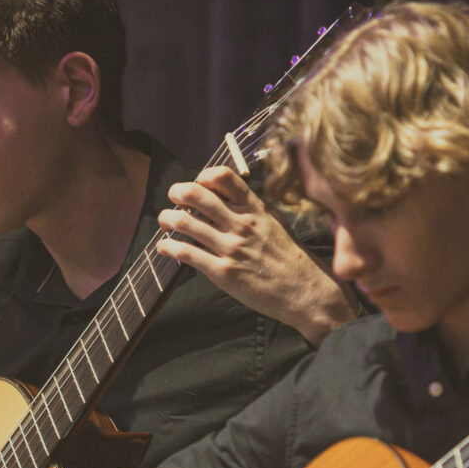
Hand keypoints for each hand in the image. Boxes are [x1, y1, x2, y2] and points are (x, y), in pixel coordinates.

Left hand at [156, 166, 355, 345]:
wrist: (305, 292)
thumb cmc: (289, 258)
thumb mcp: (274, 223)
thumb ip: (250, 209)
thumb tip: (223, 197)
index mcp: (255, 209)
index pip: (224, 177)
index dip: (203, 175)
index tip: (197, 183)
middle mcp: (241, 224)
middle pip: (197, 195)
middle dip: (177, 192)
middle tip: (172, 197)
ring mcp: (231, 248)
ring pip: (186, 223)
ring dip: (167, 218)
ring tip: (164, 221)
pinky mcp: (223, 272)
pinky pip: (187, 254)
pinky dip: (168, 248)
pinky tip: (163, 248)